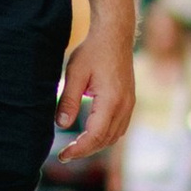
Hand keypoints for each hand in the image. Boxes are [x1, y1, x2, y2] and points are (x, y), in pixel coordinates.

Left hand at [53, 18, 132, 163]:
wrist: (115, 35)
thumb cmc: (92, 51)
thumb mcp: (75, 73)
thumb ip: (68, 100)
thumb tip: (61, 125)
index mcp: (111, 101)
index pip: (95, 136)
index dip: (79, 149)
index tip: (63, 155)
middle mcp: (124, 106)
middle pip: (106, 141)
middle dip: (85, 151)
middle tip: (65, 155)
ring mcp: (130, 105)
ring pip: (114, 137)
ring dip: (96, 145)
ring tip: (75, 147)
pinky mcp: (129, 102)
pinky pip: (119, 128)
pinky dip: (105, 136)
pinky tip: (91, 135)